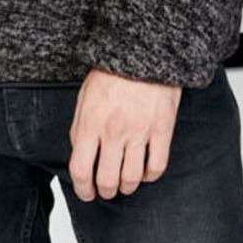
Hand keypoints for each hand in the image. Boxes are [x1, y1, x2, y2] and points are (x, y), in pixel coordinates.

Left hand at [67, 66, 181, 200]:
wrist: (144, 50)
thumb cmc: (112, 72)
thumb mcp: (84, 97)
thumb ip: (80, 128)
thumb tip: (81, 156)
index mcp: (90, 122)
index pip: (81, 170)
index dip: (83, 189)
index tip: (87, 193)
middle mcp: (114, 130)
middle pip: (108, 180)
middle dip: (106, 191)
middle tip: (107, 190)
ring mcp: (140, 131)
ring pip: (132, 178)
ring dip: (127, 186)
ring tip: (125, 182)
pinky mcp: (162, 128)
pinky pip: (157, 166)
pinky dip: (150, 176)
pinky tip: (145, 172)